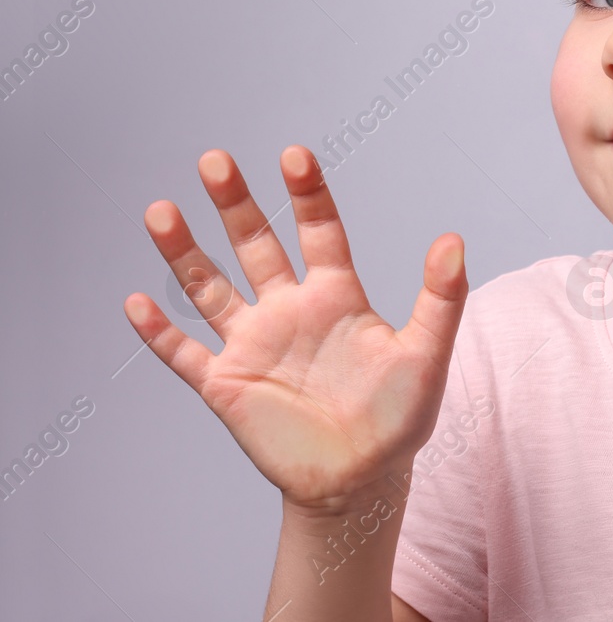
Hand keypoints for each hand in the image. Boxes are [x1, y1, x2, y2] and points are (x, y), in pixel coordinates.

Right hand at [124, 146, 468, 513]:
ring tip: (161, 212)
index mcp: (336, 297)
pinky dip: (158, 332)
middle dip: (235, 205)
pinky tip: (135, 301)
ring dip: (184, 253)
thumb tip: (455, 240)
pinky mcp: (226, 384)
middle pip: (255, 245)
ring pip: (210, 289)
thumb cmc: (399, 417)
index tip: (295, 155)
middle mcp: (289, 311)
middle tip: (215, 160)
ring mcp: (254, 345)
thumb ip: (441, 298)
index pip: (319, 232)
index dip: (308, 194)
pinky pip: (184, 354)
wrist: (362, 480)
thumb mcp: (426, 354)